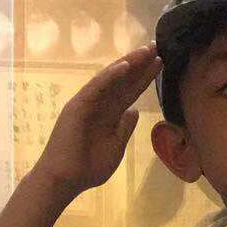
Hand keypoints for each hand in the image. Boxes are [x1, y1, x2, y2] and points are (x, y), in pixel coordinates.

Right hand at [27, 43, 162, 197]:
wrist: (66, 180)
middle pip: (123, 81)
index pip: (130, 91)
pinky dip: (109, 76)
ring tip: (146, 50)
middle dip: (140, 64)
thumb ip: (125, 128)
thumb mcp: (116, 147)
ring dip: (128, 64)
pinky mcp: (78, 107)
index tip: (160, 62)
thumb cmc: (88, 167)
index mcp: (109, 114)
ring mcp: (88, 103)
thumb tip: (134, 111)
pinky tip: (124, 65)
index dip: (144, 77)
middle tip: (157, 46)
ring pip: (111, 79)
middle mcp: (99, 104)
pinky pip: (96, 88)